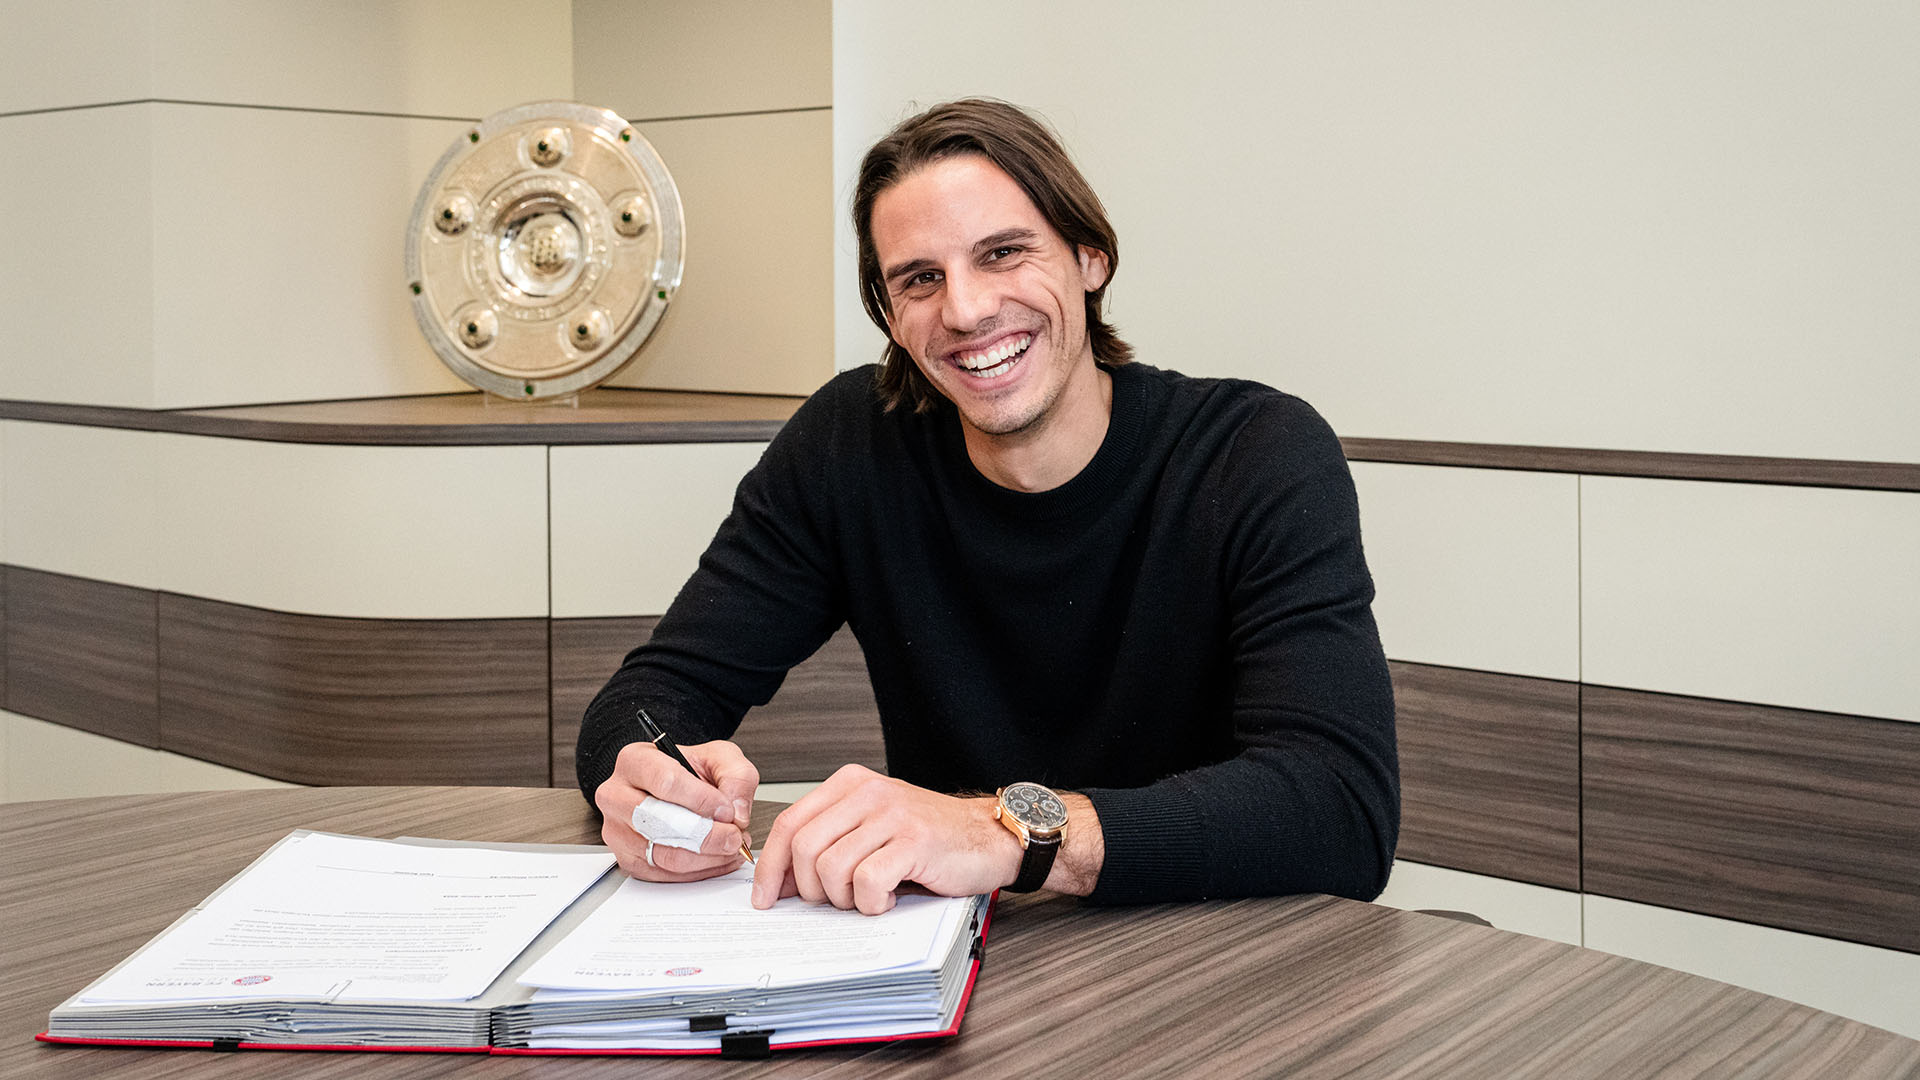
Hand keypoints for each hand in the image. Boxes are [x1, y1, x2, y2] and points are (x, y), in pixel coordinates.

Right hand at [595, 738, 758, 881]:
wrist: (670, 787)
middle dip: (707, 835)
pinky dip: (700, 871)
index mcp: (635, 761)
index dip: (702, 800)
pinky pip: (666, 875)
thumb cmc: (687, 770)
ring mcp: (618, 831)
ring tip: (730, 847)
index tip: (727, 810)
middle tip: (734, 836)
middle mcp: (617, 796)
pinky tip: (718, 859)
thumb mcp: (718, 757)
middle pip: (660, 824)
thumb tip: (736, 812)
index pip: (666, 782)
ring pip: (665, 855)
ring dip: (707, 857)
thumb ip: (735, 776)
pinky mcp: (629, 860)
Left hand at [750, 764, 1021, 914]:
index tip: (766, 897)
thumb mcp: (871, 827)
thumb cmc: (929, 838)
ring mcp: (892, 814)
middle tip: (836, 901)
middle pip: (804, 848)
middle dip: (810, 889)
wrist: (988, 837)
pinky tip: (889, 897)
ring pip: (832, 868)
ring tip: (869, 896)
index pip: (789, 823)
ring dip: (845, 898)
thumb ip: (828, 842)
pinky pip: (868, 882)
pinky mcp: (915, 841)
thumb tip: (779, 881)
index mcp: (849, 783)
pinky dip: (873, 902)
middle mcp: (867, 791)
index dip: (771, 867)